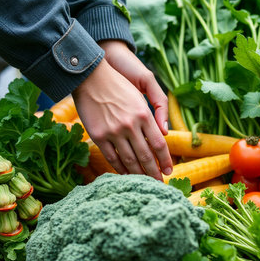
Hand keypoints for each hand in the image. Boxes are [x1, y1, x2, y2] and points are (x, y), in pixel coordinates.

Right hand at [72, 58, 172, 180]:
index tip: (169, 171)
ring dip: (138, 174)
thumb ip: (156, 111)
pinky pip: (112, 157)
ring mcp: (113, 131)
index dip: (165, 160)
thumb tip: (165, 133)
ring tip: (145, 182)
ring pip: (129, 160)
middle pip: (146, 156)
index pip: (159, 144)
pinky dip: (120, 168)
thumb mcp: (141, 92)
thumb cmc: (118, 84)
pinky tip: (126, 174)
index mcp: (144, 114)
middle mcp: (130, 125)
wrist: (90, 77)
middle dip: (154, 172)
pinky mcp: (98, 135)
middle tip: (159, 184)